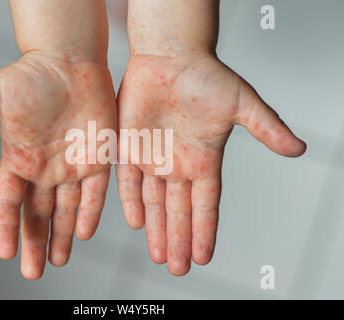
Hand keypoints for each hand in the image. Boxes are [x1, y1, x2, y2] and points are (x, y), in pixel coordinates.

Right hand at [0, 52, 116, 278]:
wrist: (69, 61)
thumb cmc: (30, 75)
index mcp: (18, 160)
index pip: (7, 202)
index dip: (5, 227)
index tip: (5, 252)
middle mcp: (44, 170)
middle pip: (36, 214)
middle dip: (34, 243)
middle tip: (32, 272)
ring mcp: (71, 167)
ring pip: (65, 210)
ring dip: (62, 236)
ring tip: (57, 261)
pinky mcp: (97, 159)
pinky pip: (94, 193)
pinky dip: (89, 212)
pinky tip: (83, 232)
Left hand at [116, 53, 305, 275]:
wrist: (169, 56)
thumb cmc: (206, 76)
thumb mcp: (242, 104)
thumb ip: (266, 128)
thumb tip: (298, 149)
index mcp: (204, 160)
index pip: (206, 205)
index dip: (205, 231)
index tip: (203, 257)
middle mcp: (177, 164)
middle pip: (178, 212)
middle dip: (178, 240)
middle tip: (178, 269)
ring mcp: (152, 158)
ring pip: (154, 203)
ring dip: (156, 229)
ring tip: (160, 256)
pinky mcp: (129, 147)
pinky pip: (129, 181)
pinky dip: (132, 202)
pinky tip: (137, 223)